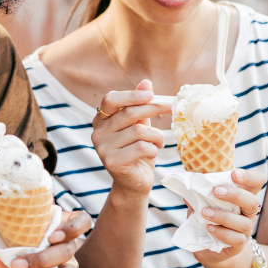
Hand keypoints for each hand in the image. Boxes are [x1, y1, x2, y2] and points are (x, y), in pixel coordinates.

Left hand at [0, 211, 87, 267]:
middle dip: (40, 260)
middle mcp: (67, 246)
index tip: (52, 236)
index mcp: (56, 227)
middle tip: (16, 265)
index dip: (72, 228)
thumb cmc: (10, 252)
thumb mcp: (0, 247)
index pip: (81, 220)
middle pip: (68, 250)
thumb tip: (2, 258)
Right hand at [92, 80, 170, 196]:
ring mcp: (103, 148)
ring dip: (156, 136)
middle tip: (170, 108)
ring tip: (159, 143)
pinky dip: (153, 149)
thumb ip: (140, 106)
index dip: (131, 95)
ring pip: (139, 131)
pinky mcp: (113, 162)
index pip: (110, 100)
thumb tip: (146, 83)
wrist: (133, 184)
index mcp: (101, 121)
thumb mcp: (140, 126)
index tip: (151, 95)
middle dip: (153, 109)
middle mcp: (97, 133)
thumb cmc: (137, 152)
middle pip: (128, 113)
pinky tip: (152, 154)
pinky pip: (141, 147)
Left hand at [194, 168, 265, 267]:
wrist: (207, 247)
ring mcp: (245, 229)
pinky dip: (222, 232)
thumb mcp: (200, 204)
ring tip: (205, 213)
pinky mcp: (239, 244)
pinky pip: (236, 238)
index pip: (256, 182)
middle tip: (216, 191)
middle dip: (235, 194)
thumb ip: (197, 196)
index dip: (249, 176)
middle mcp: (246, 212)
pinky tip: (209, 228)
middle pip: (252, 201)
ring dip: (223, 216)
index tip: (233, 174)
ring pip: (244, 222)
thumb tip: (189, 188)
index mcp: (240, 196)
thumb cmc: (206, 219)